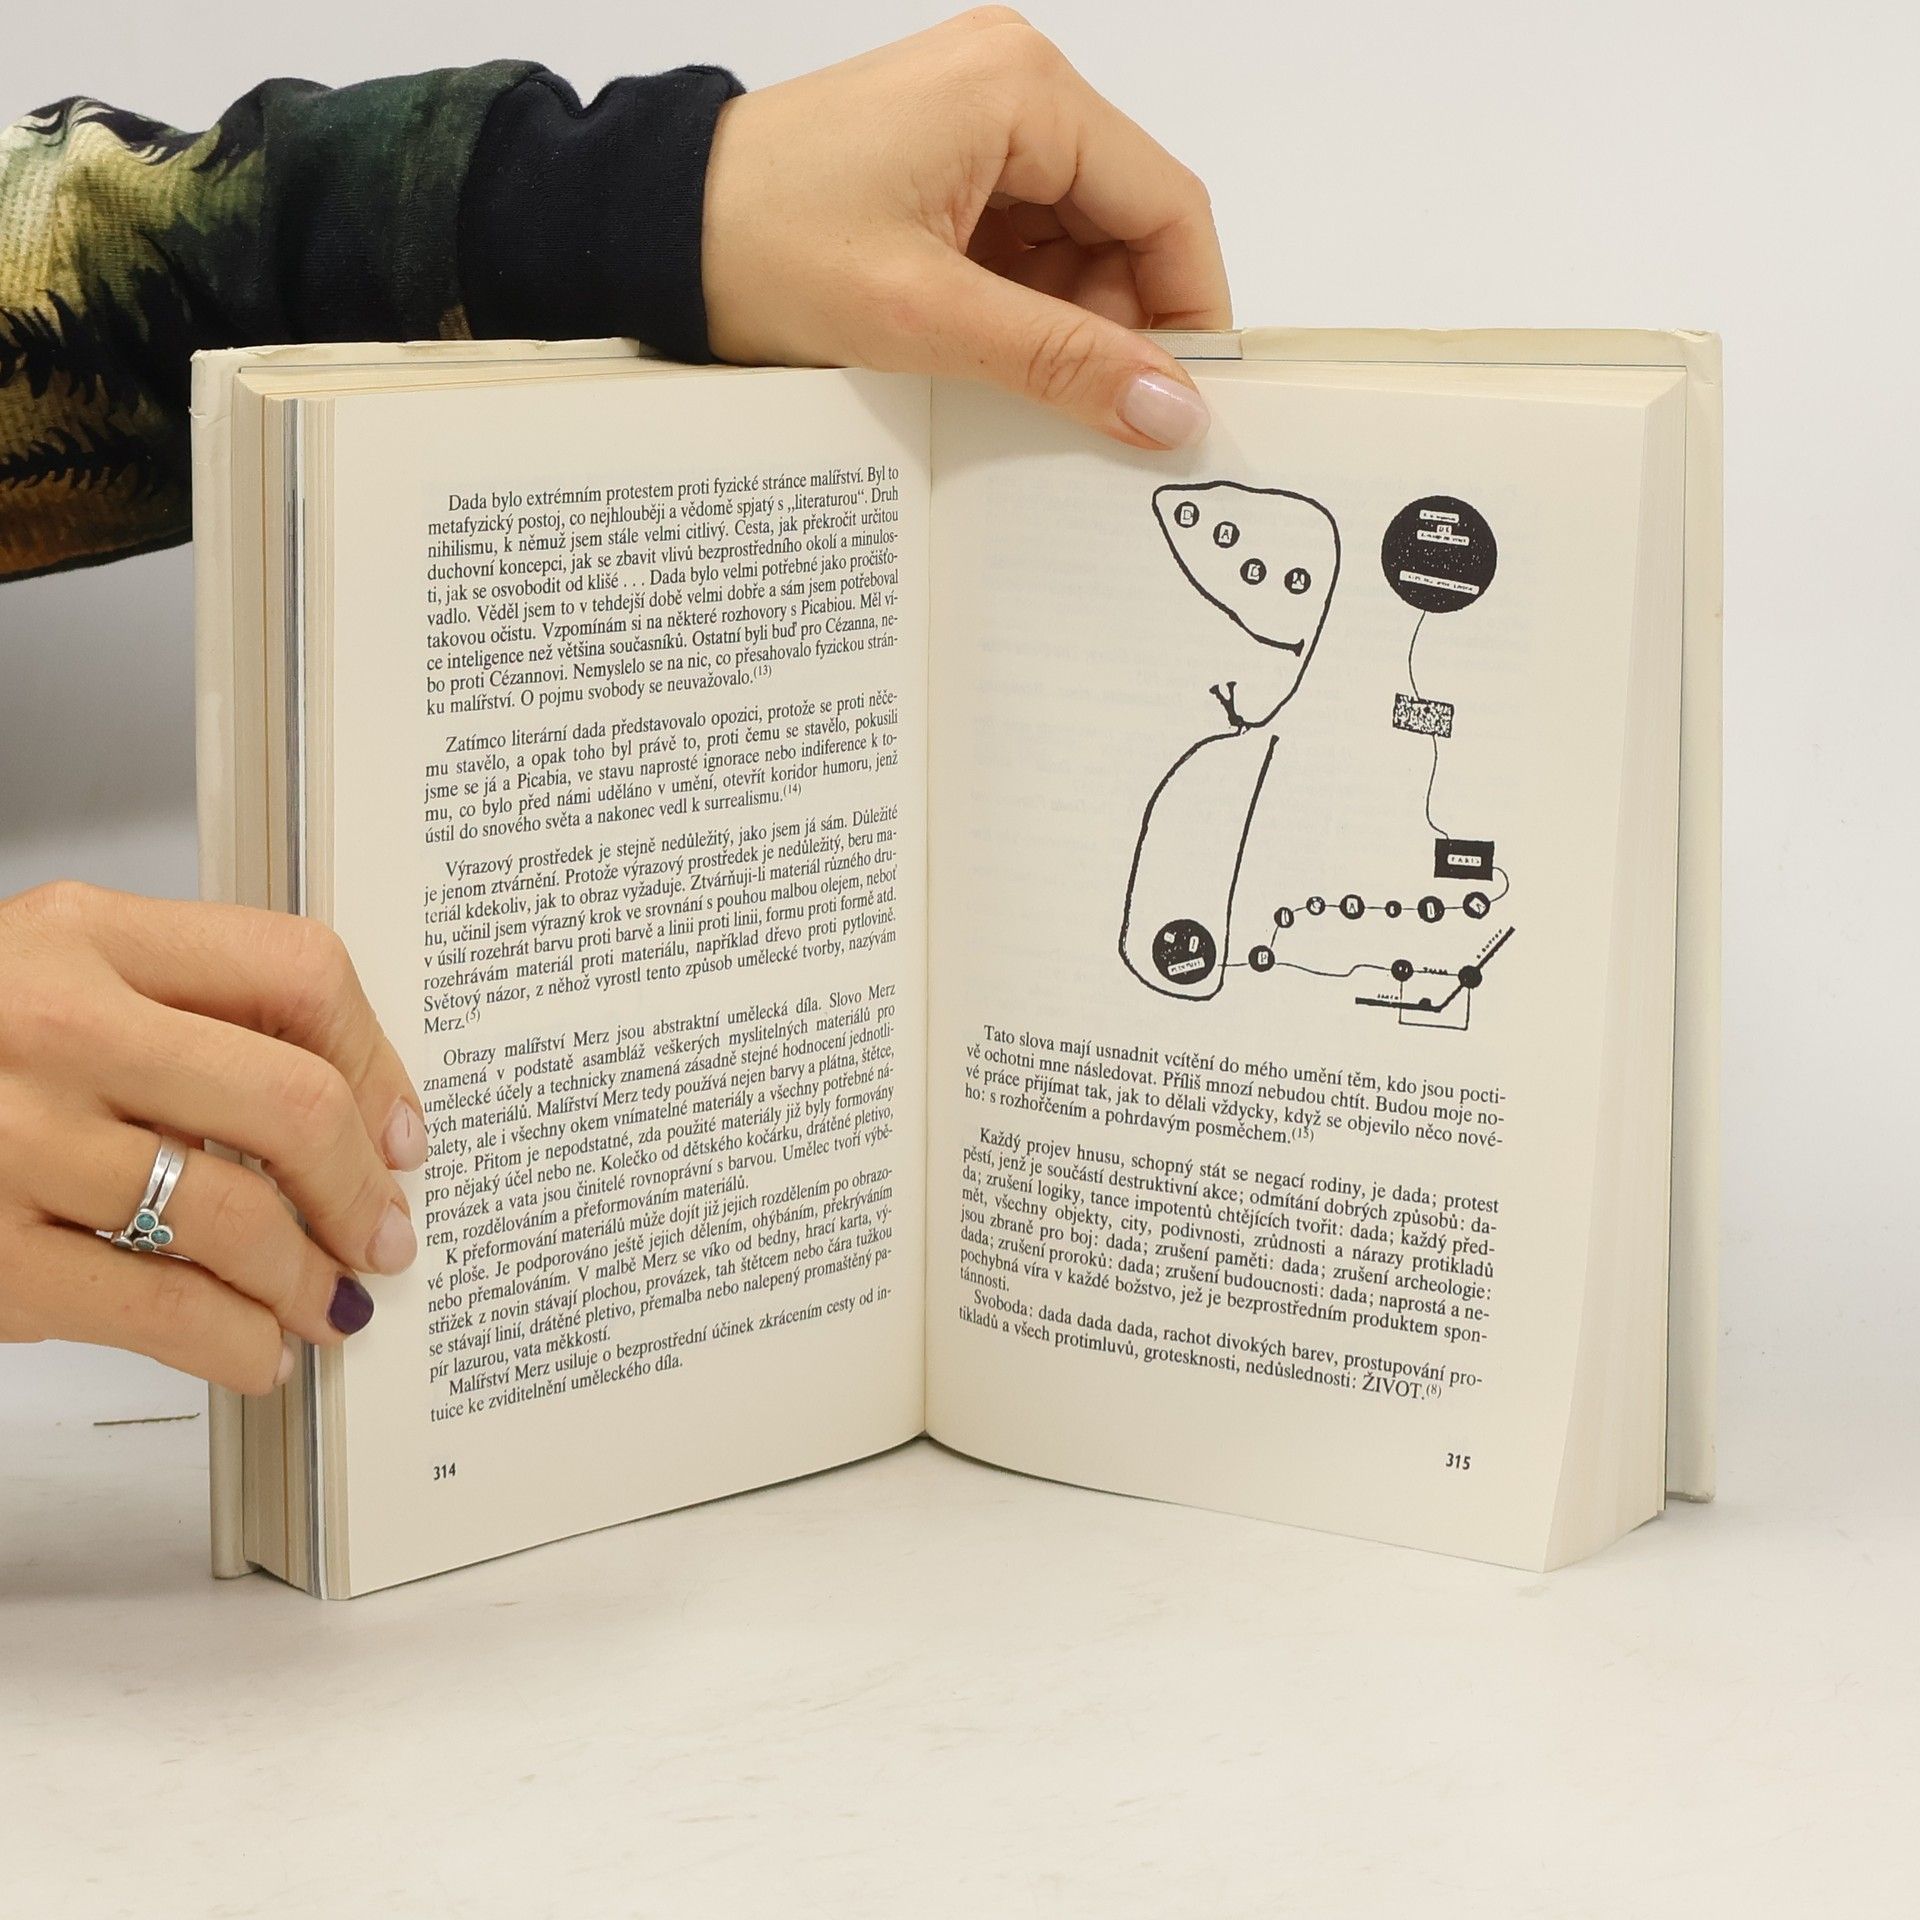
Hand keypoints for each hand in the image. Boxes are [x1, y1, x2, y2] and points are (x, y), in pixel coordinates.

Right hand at [0, 884, 425, 1393]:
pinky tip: (253, 1353)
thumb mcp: (51, 976)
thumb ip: (181, 1011)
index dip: (377, 1065)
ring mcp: (14, 1142)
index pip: (298, 971)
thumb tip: (347, 1114)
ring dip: (309, 1282)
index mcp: (85, 934)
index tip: (401, 1132)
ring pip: (239, 1219)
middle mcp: (55, 1023)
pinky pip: (160, 1308)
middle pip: (293, 1103)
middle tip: (385, 1238)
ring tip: (326, 1305)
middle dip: (363, 1192)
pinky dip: (234, 1344)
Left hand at [702, 7, 1228, 449]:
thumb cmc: (759, 244)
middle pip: (1127, 225)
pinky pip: (1025, 244)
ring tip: (1018, 391)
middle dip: (1118, 326)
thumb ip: (1059, 362)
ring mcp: (978, 121)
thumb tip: (1169, 408)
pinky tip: (990, 361)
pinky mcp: (946, 162)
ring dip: (1066, 325)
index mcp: (1023, 91)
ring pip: (1078, 244)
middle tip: (1094, 417)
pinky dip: (1022, 310)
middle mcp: (1014, 86)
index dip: (1188, 311)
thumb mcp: (924, 318)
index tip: (1181, 403)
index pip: (1166, 206)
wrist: (647, 228)